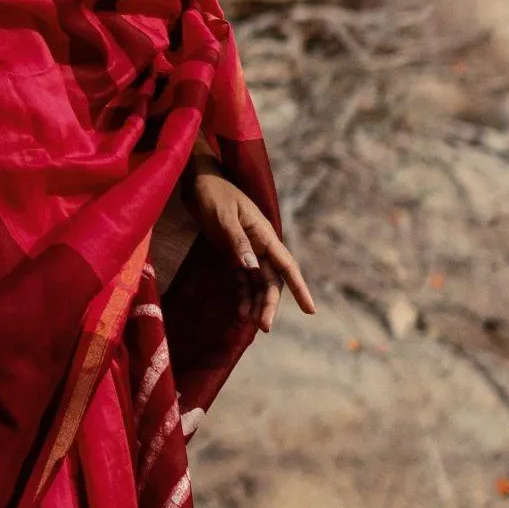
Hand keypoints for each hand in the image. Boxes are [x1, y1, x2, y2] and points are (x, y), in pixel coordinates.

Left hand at [188, 170, 314, 328]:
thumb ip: (237, 242)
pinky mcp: (233, 254)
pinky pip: (242, 279)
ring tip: (249, 324)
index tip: (310, 310)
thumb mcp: (223, 217)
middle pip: (271, 280)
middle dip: (269, 303)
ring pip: (258, 283)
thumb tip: (252, 267)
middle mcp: (260, 245)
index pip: (286, 265)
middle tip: (264, 327)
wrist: (198, 180)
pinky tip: (240, 312)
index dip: (299, 288)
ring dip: (256, 303)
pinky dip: (242, 295)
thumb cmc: (213, 194)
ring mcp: (247, 251)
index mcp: (264, 234)